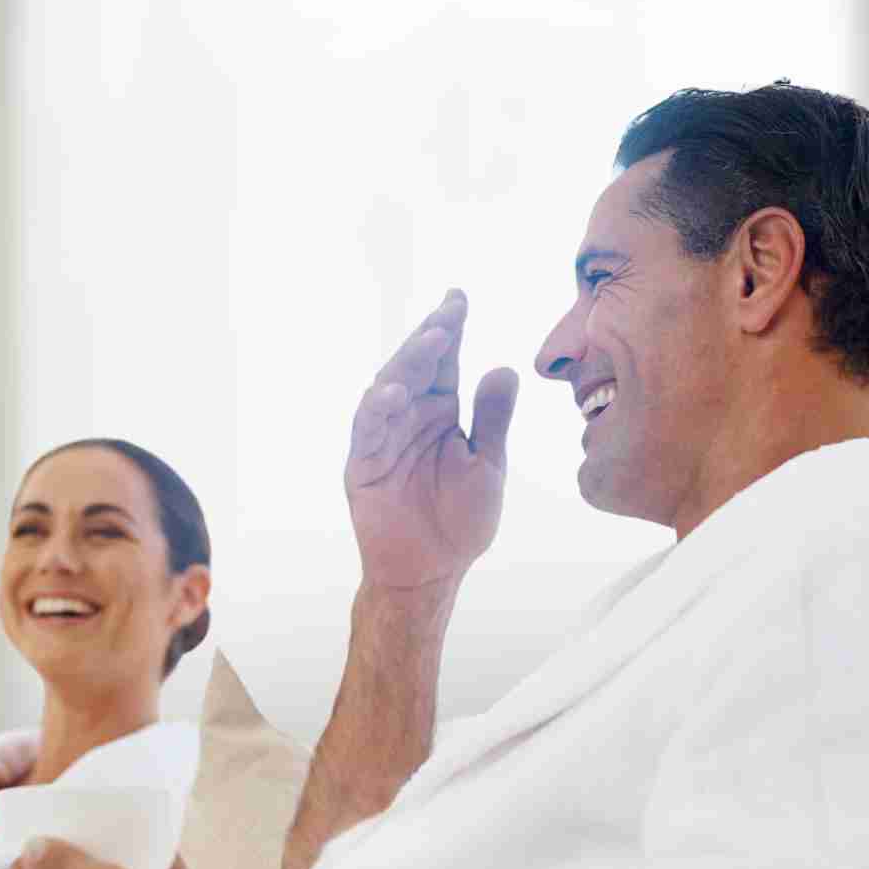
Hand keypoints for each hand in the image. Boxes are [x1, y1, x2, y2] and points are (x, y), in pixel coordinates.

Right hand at [347, 289, 518, 588]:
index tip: (459, 297)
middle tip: (449, 311)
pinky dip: (378, 409)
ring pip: (390, 389)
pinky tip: (395, 392)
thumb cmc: (460, 521)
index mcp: (440, 412)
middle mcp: (409, 417)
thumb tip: (505, 367)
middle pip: (416, 367)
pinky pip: (368, 430)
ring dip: (408, 364)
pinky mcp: (363, 464)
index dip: (450, 328)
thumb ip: (493, 419)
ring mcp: (382, 438)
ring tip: (431, 341)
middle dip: (431, 336)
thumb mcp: (487, 466)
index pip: (444, 362)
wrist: (432, 571)